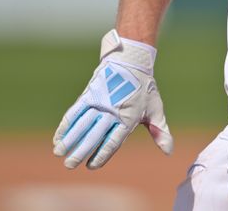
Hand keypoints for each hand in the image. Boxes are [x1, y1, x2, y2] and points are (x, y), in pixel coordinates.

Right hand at [53, 30, 172, 168]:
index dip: (102, 154)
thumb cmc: (144, 89)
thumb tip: (169, 151)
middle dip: (81, 151)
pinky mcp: (90, 94)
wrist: (132, 62)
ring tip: (59, 153)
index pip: (113, 140)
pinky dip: (65, 124)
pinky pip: (75, 111)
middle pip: (94, 135)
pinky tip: (58, 137)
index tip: (91, 166)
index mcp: (129, 118)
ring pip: (82, 124)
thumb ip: (160, 132)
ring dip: (69, 139)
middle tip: (69, 165)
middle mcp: (113, 111)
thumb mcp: (155, 110)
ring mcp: (100, 102)